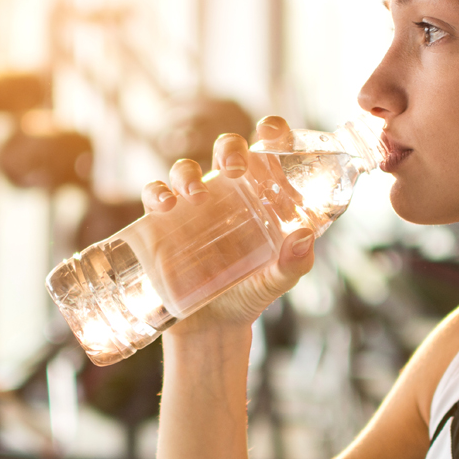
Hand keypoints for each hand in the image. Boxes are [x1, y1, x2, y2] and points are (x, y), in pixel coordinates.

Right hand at [140, 116, 315, 334]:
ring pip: (184, 168)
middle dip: (229, 149)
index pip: (267, 151)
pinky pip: (154, 195)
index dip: (271, 132)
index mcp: (259, 195)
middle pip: (226, 150)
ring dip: (187, 173)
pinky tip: (165, 206)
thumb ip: (295, 263)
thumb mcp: (277, 281)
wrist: (213, 326)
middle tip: (236, 169)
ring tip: (197, 196)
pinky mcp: (163, 223)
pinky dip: (156, 193)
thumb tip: (304, 237)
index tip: (272, 132)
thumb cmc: (250, 293)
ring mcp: (193, 205)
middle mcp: (227, 192)